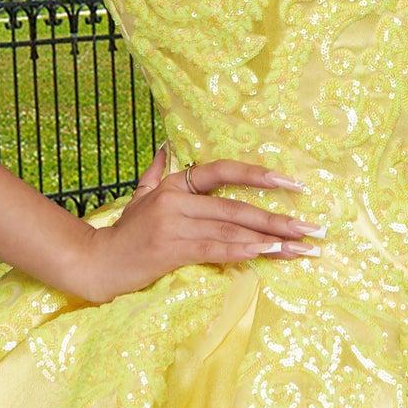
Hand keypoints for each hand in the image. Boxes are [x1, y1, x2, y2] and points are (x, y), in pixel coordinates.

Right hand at [90, 143, 324, 300]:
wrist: (95, 262)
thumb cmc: (124, 233)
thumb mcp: (139, 196)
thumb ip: (154, 171)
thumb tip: (163, 146)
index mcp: (175, 183)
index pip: (224, 171)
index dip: (260, 175)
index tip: (294, 184)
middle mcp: (176, 198)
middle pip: (237, 207)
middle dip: (279, 219)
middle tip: (312, 228)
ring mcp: (173, 223)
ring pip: (231, 230)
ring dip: (269, 240)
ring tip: (299, 247)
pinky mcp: (170, 248)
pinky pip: (214, 249)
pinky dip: (242, 252)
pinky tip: (266, 254)